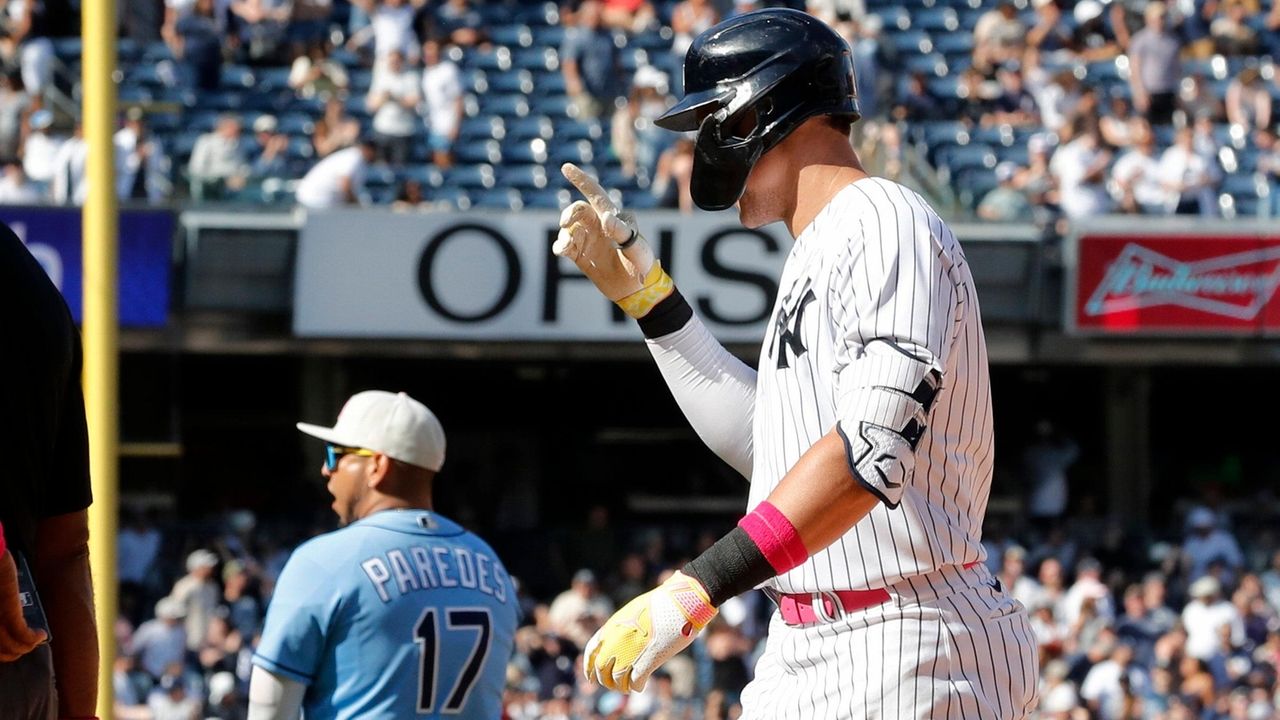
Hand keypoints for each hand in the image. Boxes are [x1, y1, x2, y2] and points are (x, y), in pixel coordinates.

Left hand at [0, 551, 45, 661]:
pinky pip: (22, 633)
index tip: (12, 648)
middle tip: (25, 647)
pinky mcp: (8, 610)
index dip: (3, 653)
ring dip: (28, 647)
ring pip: (12, 647)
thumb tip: (6, 624)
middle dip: (15, 653)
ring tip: (37, 640)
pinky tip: (42, 634)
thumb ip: (1, 613)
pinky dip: (34, 638)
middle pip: (1, 653)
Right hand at [555, 163, 671, 316]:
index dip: (581, 180)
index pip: (595, 194)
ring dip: (564, 234)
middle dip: (569, 213)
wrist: (637, 289)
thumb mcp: (637, 248)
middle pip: (578, 210)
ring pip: (568, 229)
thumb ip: (622, 233)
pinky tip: (561, 250)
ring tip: (565, 247)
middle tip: (565, 223)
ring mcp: (587, 239)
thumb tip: (605, 219)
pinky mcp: (579, 255)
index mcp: (613, 217)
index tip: (566, 167)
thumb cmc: (642, 263)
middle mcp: (598, 225)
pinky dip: (560, 246)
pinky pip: (565, 246)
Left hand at [583, 571, 716, 692]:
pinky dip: (636, 687)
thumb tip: (622, 643)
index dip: (588, 668)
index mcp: (612, 626)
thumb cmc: (663, 603)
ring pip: (617, 680)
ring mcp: (630, 651)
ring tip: (627, 687)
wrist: (681, 601)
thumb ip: (624, 628)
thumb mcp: (634, 611)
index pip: (591, 651)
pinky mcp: (648, 660)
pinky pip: (635, 682)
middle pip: (602, 670)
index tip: (591, 677)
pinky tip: (640, 685)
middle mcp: (616, 640)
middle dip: (606, 681)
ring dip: (622, 687)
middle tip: (615, 685)